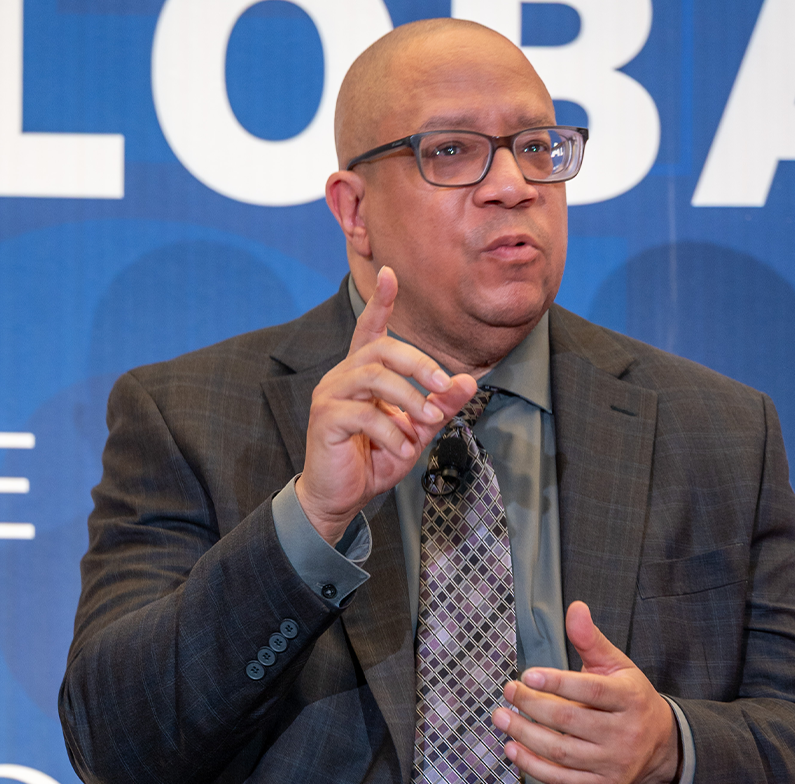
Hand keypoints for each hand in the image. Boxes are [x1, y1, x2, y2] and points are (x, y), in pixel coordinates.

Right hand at [295, 267, 475, 544]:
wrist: (341, 499)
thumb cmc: (375, 459)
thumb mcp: (417, 431)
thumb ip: (441, 404)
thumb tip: (470, 381)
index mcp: (362, 374)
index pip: (370, 329)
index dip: (381, 302)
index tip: (391, 273)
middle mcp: (342, 377)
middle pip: (381, 349)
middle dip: (419, 363)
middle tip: (444, 386)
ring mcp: (330, 396)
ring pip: (374, 377)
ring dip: (410, 399)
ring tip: (429, 422)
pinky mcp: (325, 420)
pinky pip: (365, 414)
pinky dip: (392, 432)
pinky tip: (403, 450)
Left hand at [491, 601, 680, 783]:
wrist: (658, 742)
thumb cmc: (629, 697)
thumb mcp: (616, 664)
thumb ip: (591, 639)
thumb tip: (576, 609)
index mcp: (629, 697)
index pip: (591, 690)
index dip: (558, 683)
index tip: (528, 676)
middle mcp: (624, 732)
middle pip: (571, 720)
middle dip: (532, 706)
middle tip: (508, 692)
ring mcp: (614, 761)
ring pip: (563, 751)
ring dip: (526, 735)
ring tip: (502, 718)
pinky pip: (564, 779)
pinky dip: (534, 766)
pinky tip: (513, 748)